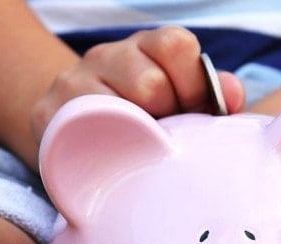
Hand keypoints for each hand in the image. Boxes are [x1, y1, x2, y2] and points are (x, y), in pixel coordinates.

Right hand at [31, 26, 244, 144]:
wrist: (76, 140)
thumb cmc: (143, 125)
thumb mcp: (179, 105)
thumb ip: (211, 97)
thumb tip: (233, 94)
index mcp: (143, 49)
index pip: (176, 45)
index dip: (192, 84)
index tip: (190, 111)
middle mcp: (105, 57)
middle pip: (150, 81)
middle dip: (165, 116)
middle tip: (161, 136)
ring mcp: (71, 84)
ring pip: (118, 110)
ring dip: (137, 137)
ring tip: (136, 149)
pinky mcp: (47, 116)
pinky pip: (85, 133)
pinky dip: (106, 151)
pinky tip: (112, 160)